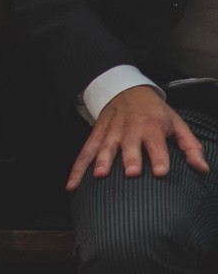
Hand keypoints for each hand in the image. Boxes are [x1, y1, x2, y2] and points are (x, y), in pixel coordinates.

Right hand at [68, 85, 209, 189]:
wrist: (126, 90)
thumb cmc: (155, 113)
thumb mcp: (177, 123)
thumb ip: (190, 146)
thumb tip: (203, 169)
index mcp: (151, 126)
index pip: (156, 143)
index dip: (159, 158)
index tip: (160, 172)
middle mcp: (129, 129)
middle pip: (129, 145)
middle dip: (129, 158)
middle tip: (131, 173)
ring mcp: (110, 132)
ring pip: (105, 147)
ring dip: (102, 160)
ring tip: (100, 175)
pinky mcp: (96, 135)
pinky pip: (85, 152)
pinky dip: (77, 168)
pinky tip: (72, 184)